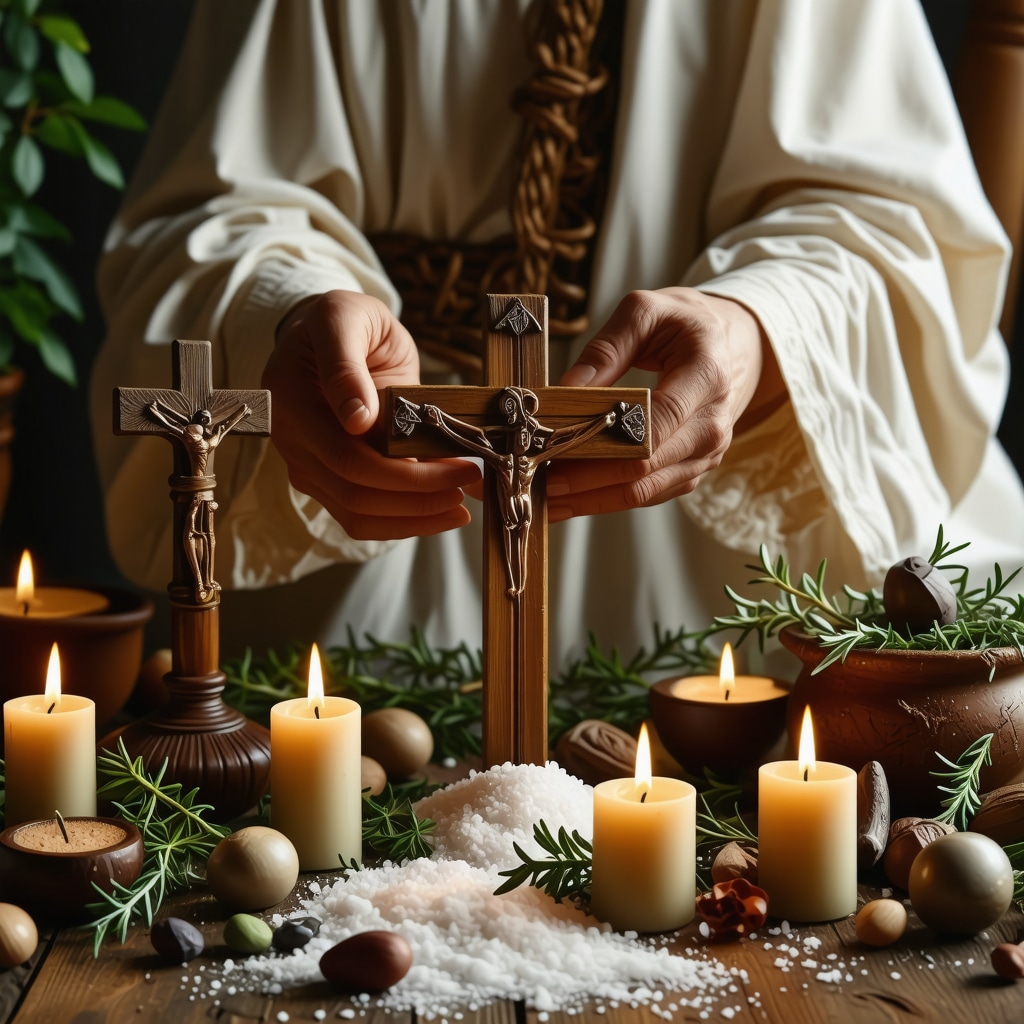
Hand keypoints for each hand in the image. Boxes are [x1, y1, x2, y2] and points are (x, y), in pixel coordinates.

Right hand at [262, 290, 480, 539]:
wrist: (330, 335)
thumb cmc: (343, 323)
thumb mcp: (345, 319)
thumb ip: (345, 363)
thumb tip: (357, 420)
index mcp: (291, 399)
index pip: (346, 455)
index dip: (405, 472)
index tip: (457, 465)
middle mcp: (292, 440)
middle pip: (355, 493)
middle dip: (419, 496)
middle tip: (468, 482)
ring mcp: (306, 465)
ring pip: (357, 516)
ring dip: (414, 519)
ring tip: (459, 507)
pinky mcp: (324, 481)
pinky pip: (359, 518)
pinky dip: (402, 523)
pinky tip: (437, 513)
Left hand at [546, 287, 785, 520]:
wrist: (732, 346)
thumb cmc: (685, 325)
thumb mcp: (646, 311)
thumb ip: (606, 347)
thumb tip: (566, 389)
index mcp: (707, 376)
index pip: (657, 422)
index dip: (604, 442)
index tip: (556, 448)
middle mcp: (713, 425)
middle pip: (645, 467)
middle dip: (587, 478)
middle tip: (537, 478)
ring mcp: (706, 455)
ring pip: (644, 491)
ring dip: (592, 498)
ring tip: (545, 498)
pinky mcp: (692, 471)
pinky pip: (647, 495)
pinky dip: (607, 499)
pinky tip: (571, 499)